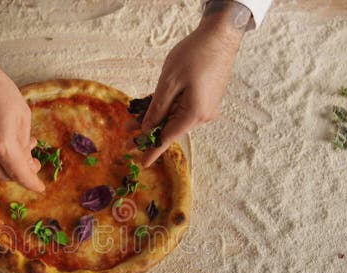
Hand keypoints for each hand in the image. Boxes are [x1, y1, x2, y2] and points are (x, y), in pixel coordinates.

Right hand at [0, 29, 43, 191]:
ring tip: (20, 146)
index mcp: (1, 144)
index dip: (32, 183)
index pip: (20, 174)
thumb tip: (26, 160)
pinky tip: (2, 139)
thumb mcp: (21, 114)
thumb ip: (24, 142)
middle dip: (21, 173)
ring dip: (7, 162)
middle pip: (5, 175)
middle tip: (33, 163)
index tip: (40, 187)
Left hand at [139, 1, 249, 166]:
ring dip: (157, 116)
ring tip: (133, 116)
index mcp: (194, 114)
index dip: (153, 150)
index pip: (168, 137)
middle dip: (148, 130)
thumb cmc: (195, 55)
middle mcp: (203, 115)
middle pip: (171, 127)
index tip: (142, 163)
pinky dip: (168, 107)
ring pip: (175, 116)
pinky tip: (153, 104)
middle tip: (125, 134)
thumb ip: (157, 108)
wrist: (221, 35)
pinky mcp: (207, 99)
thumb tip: (148, 128)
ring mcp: (207, 107)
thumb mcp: (169, 82)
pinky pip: (183, 108)